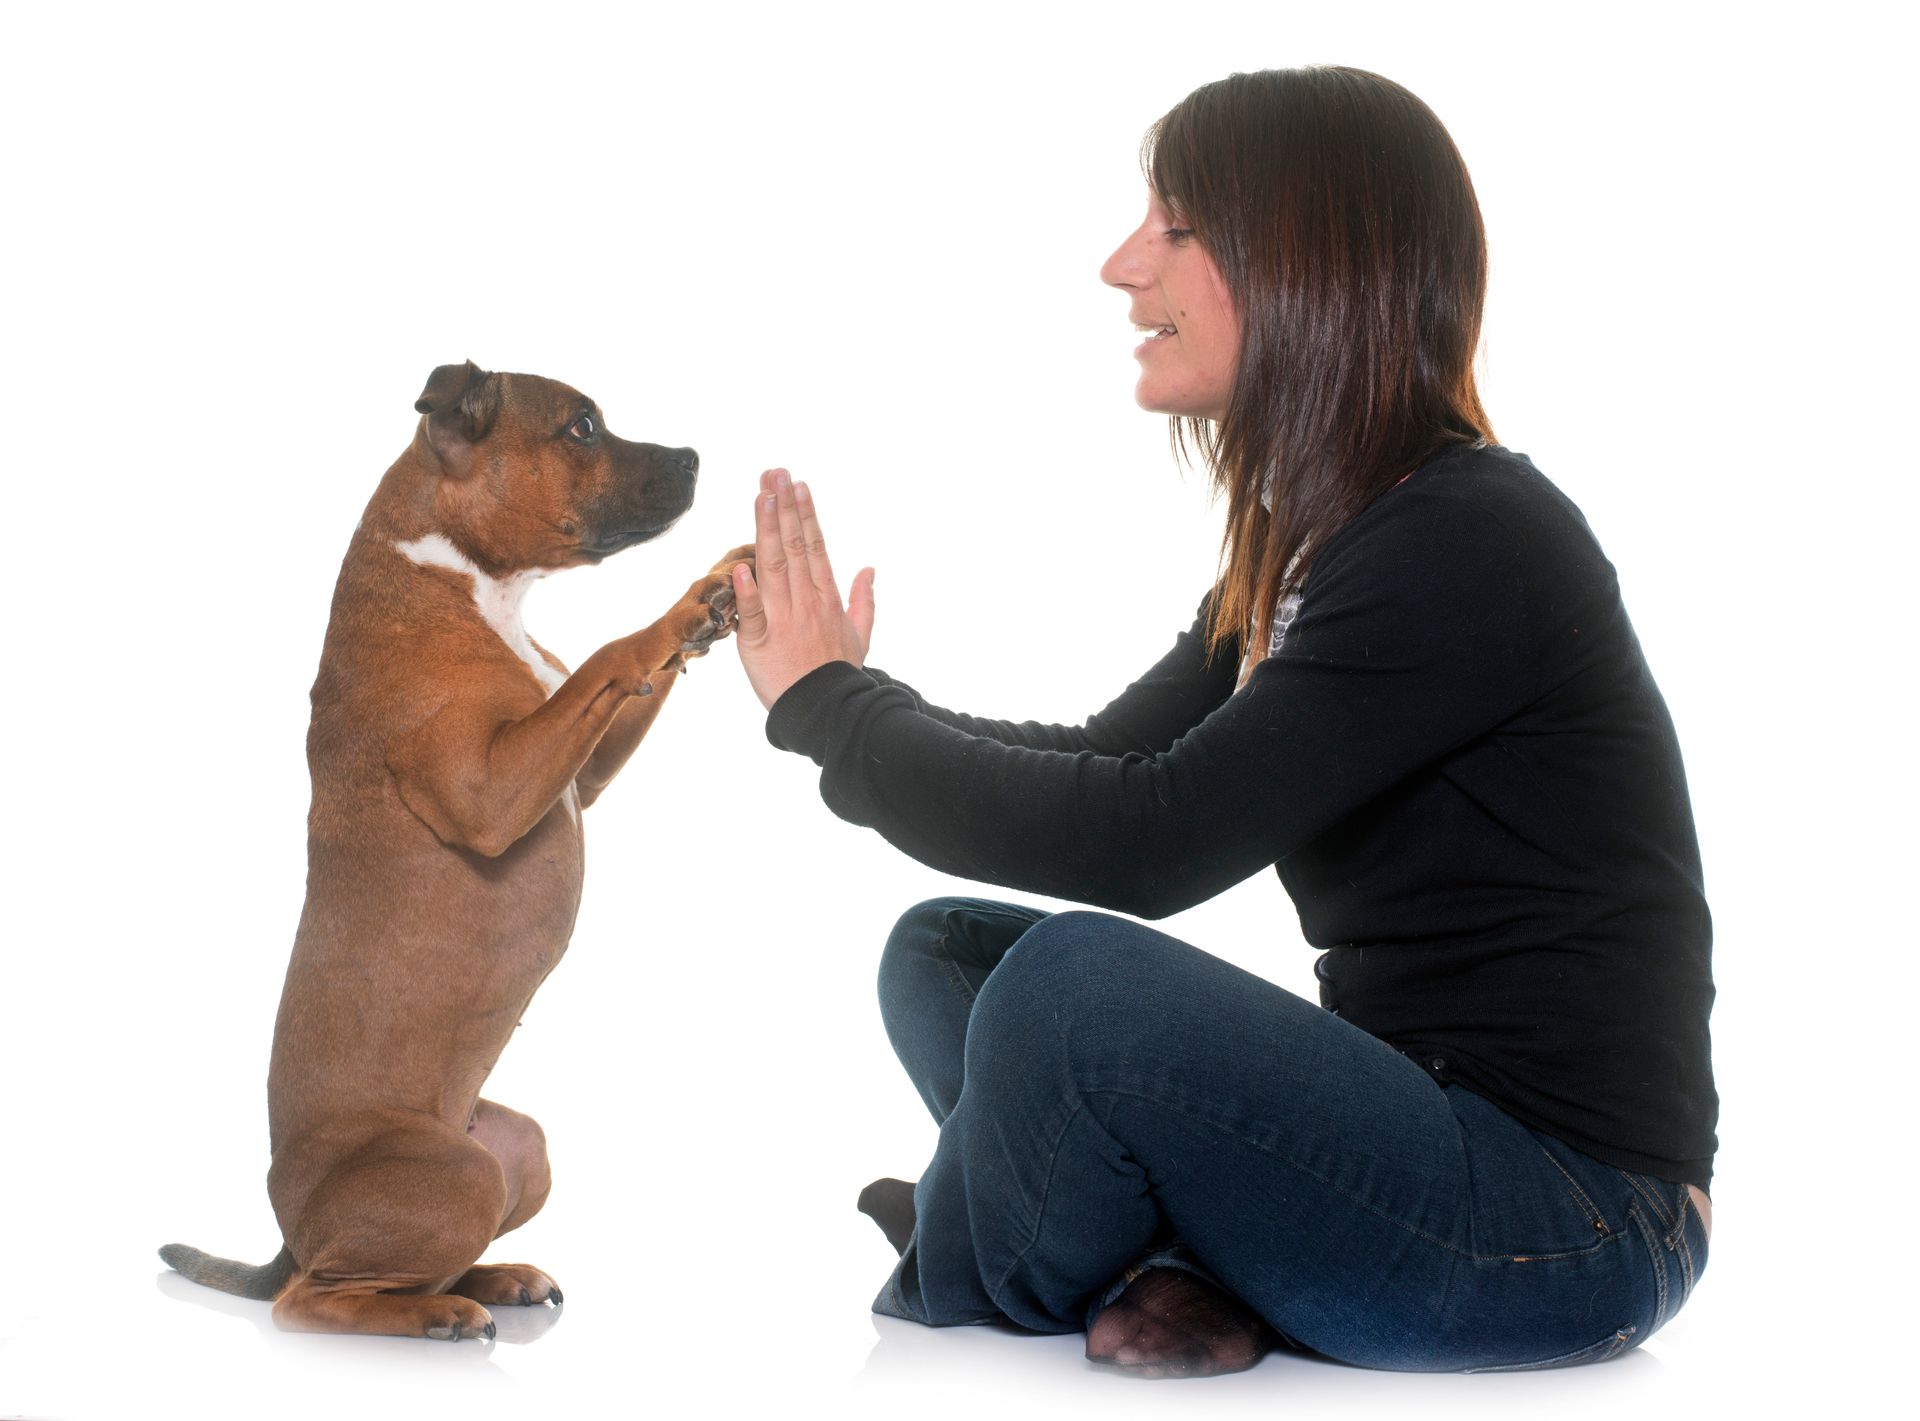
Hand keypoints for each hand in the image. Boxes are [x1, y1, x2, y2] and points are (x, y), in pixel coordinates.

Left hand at [732, 469, 874, 709]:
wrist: (828, 713)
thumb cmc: (841, 674)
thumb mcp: (862, 635)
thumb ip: (864, 599)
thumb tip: (870, 569)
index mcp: (826, 597)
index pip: (814, 546)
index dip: (805, 513)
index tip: (797, 484)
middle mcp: (806, 601)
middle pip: (794, 546)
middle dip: (784, 507)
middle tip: (775, 473)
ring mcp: (783, 620)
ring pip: (774, 567)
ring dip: (767, 529)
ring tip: (762, 495)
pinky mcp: (759, 643)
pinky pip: (752, 614)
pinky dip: (746, 592)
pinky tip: (740, 566)